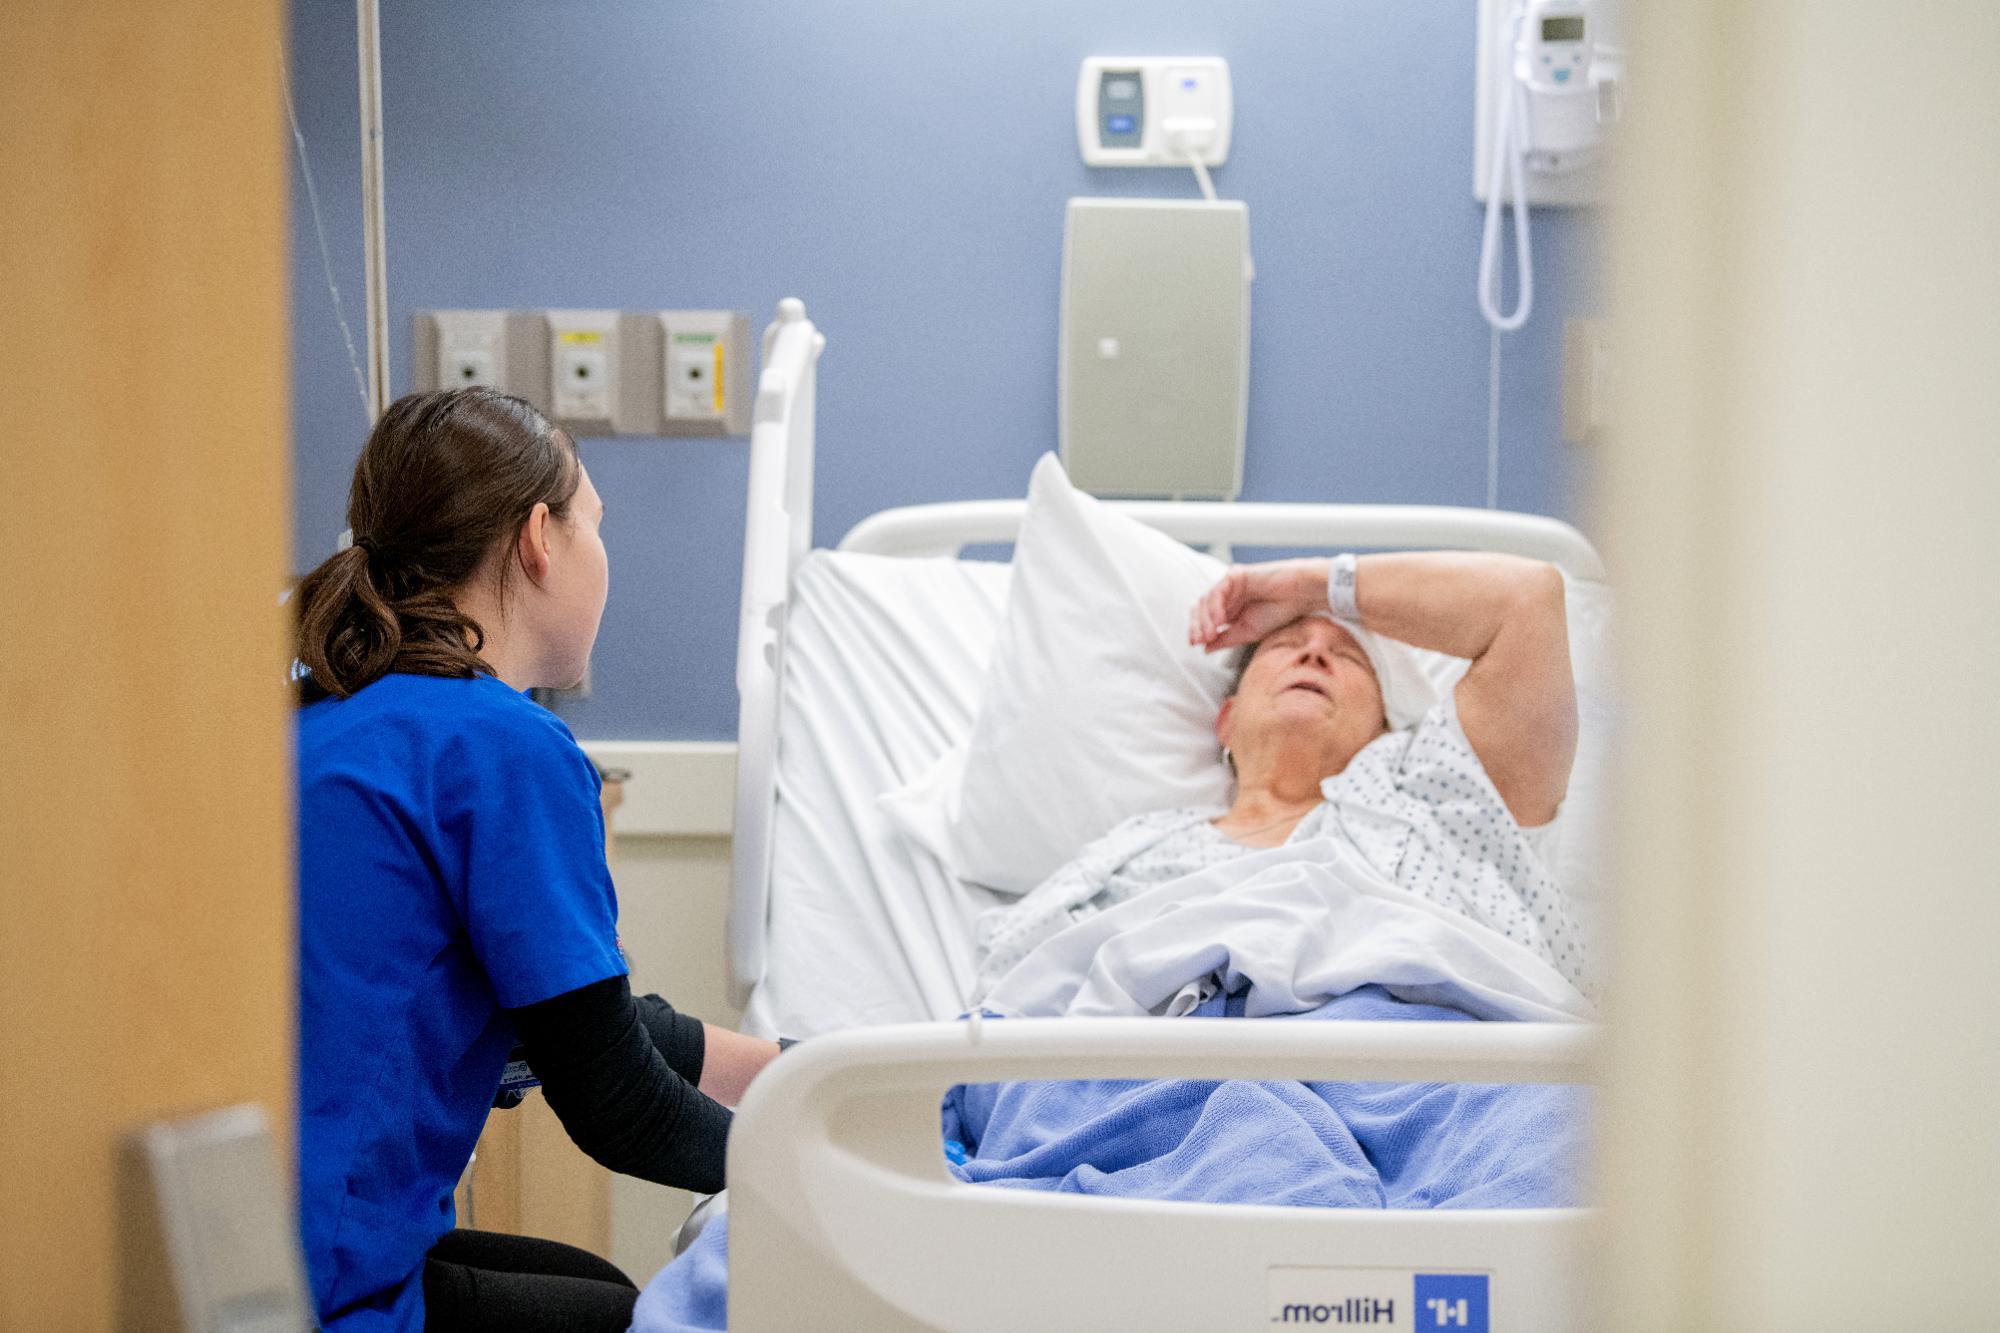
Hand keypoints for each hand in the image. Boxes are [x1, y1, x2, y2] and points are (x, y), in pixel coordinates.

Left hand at [1187, 558, 1330, 651]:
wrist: (1300, 596)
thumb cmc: (1279, 612)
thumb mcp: (1247, 632)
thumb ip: (1226, 639)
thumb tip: (1204, 649)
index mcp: (1229, 608)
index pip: (1204, 617)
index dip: (1197, 629)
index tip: (1195, 644)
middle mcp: (1227, 595)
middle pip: (1201, 607)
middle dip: (1197, 624)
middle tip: (1198, 640)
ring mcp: (1230, 584)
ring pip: (1206, 599)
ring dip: (1206, 618)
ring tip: (1210, 634)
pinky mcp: (1235, 574)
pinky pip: (1218, 590)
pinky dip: (1216, 607)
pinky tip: (1219, 621)